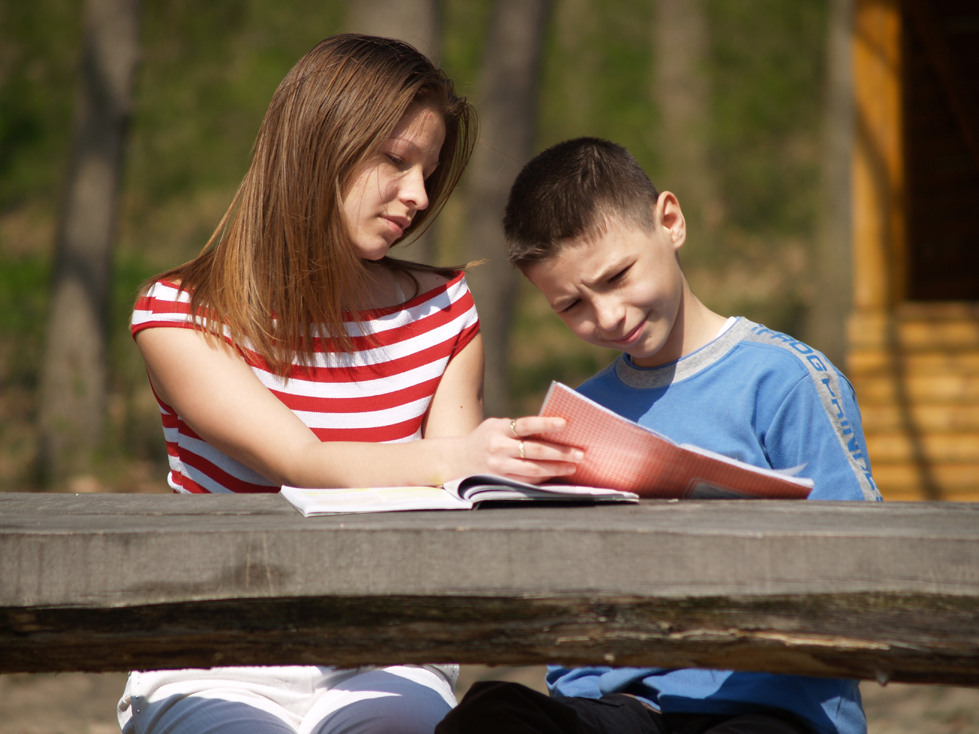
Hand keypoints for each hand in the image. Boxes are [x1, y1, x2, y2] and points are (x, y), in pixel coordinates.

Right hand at [454, 416, 582, 482]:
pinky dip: (544, 478)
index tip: (565, 424)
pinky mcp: (500, 481)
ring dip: (556, 468)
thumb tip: (554, 431)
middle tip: (580, 453)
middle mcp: (498, 448)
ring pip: (533, 470)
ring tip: (573, 466)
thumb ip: (519, 428)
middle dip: (560, 452)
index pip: (526, 425)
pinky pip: (527, 481)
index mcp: (498, 429)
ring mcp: (499, 467)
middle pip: (534, 451)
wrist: (459, 459)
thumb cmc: (486, 437)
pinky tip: (557, 474)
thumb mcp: (497, 426)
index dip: (545, 424)